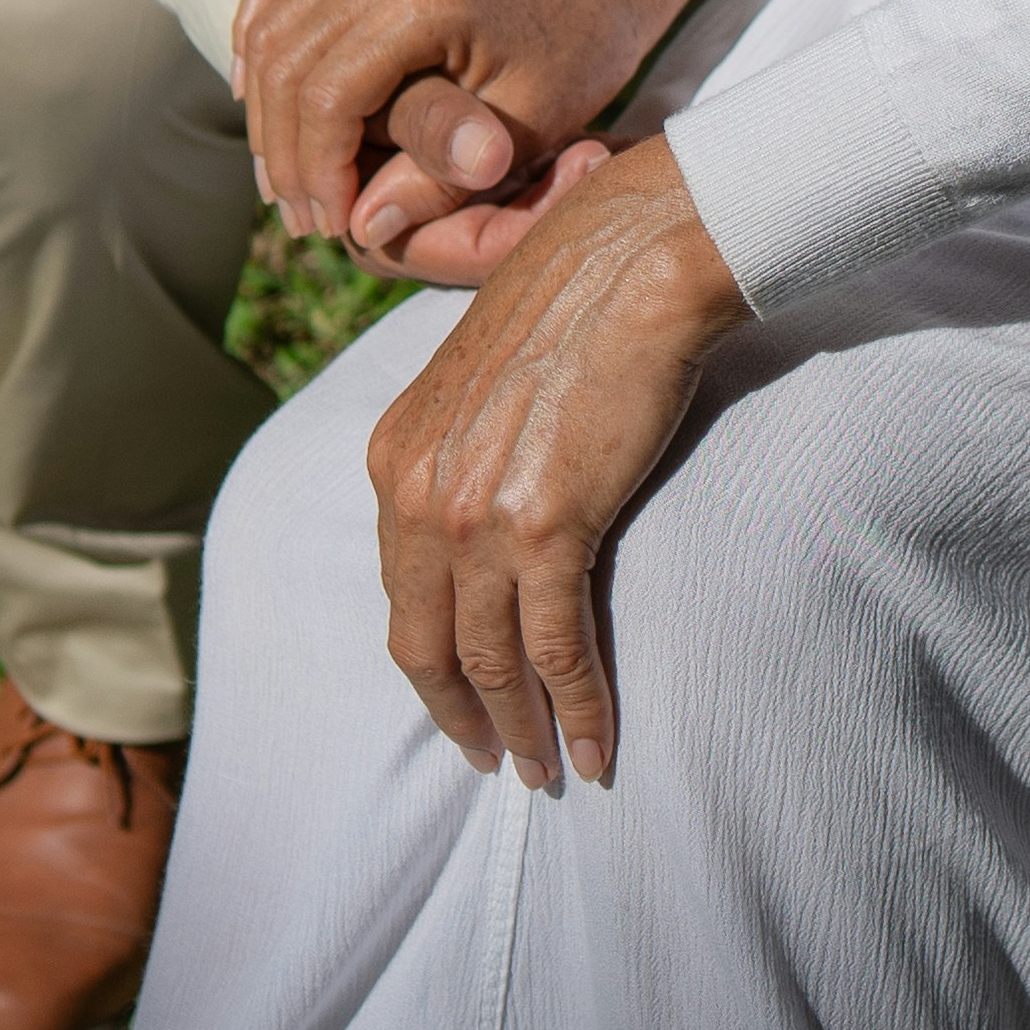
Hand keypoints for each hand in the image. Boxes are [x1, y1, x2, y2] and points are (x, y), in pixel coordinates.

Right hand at [235, 0, 716, 281]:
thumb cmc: (576, 56)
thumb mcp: (531, 130)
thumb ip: (444, 179)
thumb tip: (364, 231)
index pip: (326, 97)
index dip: (317, 173)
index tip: (331, 226)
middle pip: (286, 65)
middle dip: (286, 155)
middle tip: (303, 219)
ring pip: (271, 29)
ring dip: (266, 112)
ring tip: (286, 181)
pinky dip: (256, 39)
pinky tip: (257, 97)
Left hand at [369, 140, 748, 785]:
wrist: (636, 257)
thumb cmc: (579, 298)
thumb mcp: (482, 375)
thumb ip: (468, 446)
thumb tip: (495, 500)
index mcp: (393, 455)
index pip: (399, 590)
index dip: (431, 661)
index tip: (462, 703)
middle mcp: (415, 492)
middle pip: (425, 643)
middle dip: (462, 716)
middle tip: (498, 761)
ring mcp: (473, 515)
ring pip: (489, 660)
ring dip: (522, 729)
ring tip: (550, 771)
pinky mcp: (544, 526)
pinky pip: (554, 648)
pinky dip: (576, 707)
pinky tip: (595, 745)